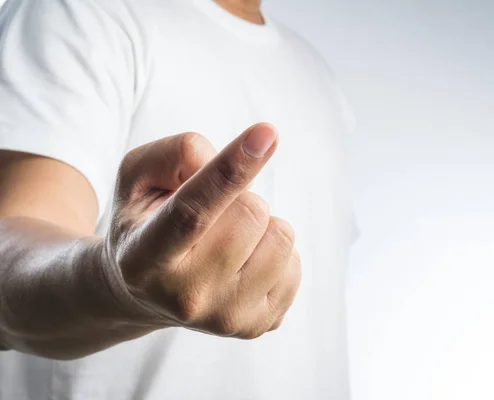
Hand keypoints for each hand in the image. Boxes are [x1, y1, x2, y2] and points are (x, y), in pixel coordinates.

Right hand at [102, 123, 301, 338]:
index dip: (230, 170)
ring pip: (281, 235)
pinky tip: (242, 263)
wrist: (146, 292)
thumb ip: (175, 153)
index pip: (192, 211)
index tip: (267, 133)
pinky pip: (296, 263)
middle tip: (213, 217)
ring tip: (227, 240)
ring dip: (261, 224)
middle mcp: (185, 298)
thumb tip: (236, 154)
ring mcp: (225, 318)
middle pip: (252, 213)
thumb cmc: (144, 223)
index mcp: (144, 258)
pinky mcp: (258, 326)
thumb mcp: (137, 178)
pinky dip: (273, 249)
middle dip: (240, 199)